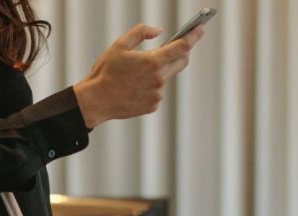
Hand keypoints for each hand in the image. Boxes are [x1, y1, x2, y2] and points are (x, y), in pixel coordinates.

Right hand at [74, 23, 207, 128]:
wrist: (97, 101)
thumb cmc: (106, 71)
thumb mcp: (120, 45)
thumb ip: (141, 32)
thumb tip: (159, 31)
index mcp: (153, 61)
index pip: (182, 46)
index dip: (194, 36)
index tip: (201, 28)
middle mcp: (159, 79)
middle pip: (181, 61)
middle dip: (180, 52)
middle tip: (172, 46)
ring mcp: (158, 94)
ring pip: (167, 77)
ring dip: (159, 71)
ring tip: (137, 72)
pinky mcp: (153, 105)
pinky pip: (158, 91)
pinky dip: (151, 86)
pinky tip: (134, 86)